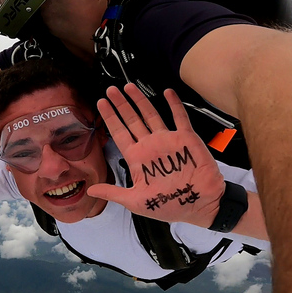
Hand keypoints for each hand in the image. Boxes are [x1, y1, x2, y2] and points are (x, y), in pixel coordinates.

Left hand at [87, 84, 223, 227]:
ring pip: (151, 115)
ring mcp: (167, 141)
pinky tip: (167, 92)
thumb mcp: (135, 201)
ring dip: (140, 100)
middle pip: (132, 120)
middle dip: (120, 104)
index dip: (109, 118)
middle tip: (110, 90)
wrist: (201, 206)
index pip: (119, 133)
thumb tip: (90, 190)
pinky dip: (174, 104)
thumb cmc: (169, 205)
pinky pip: (179, 118)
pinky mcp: (186, 139)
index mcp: (137, 159)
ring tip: (129, 86)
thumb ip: (113, 193)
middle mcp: (150, 146)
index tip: (100, 103)